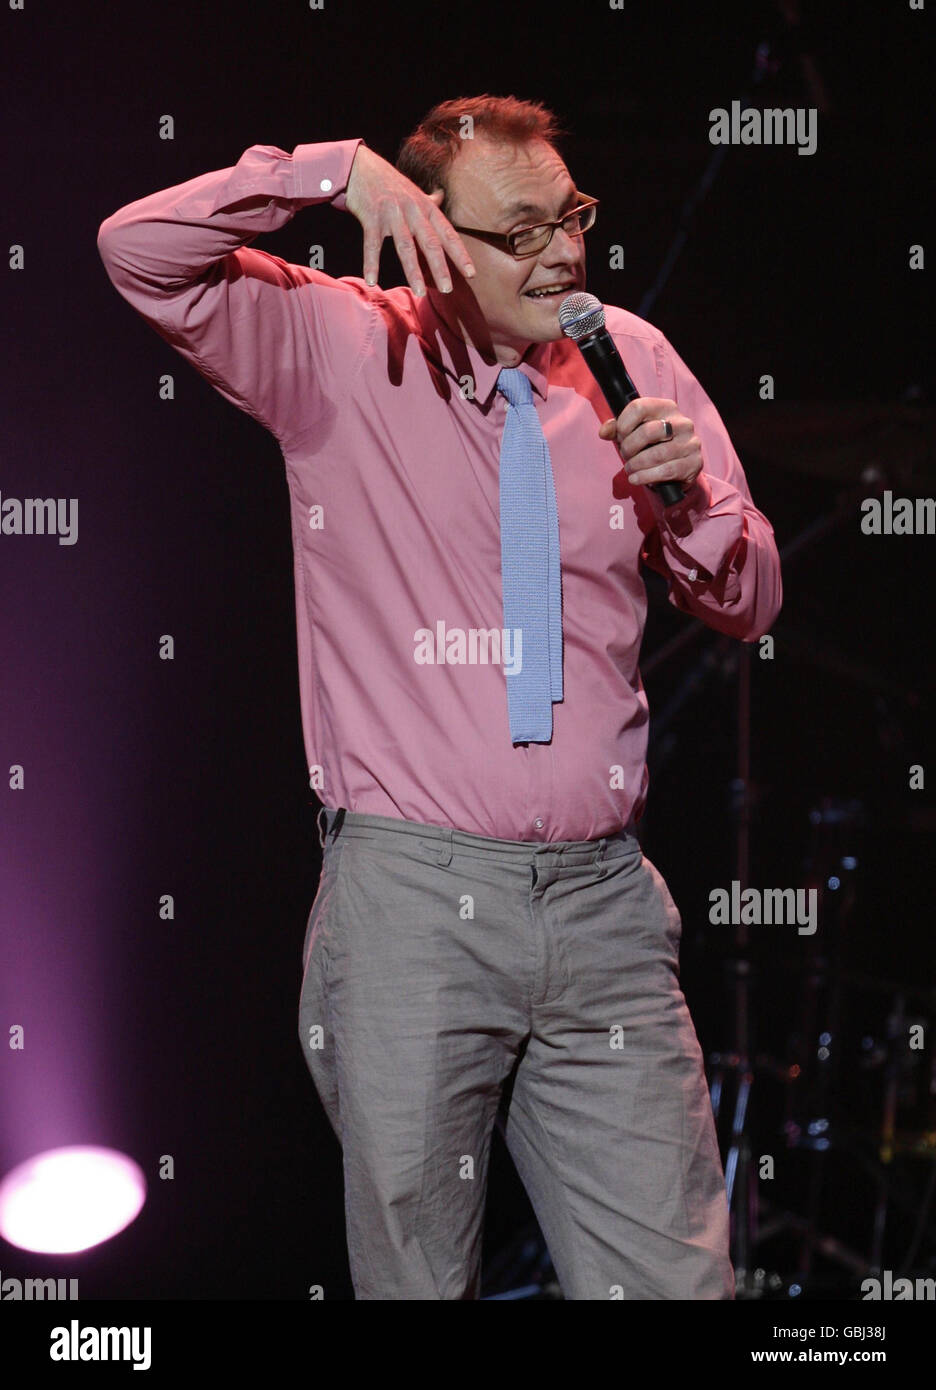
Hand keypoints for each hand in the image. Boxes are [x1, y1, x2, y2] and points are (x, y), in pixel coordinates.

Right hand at [344, 144, 475, 296]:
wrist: (361, 167)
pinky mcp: (371, 217)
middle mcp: (413, 211)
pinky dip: (371, 263)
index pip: (448, 234)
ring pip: (406, 246)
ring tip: (419, 291)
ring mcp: (392, 214)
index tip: (471, 274)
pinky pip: (372, 244)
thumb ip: (429, 199)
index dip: (460, 254)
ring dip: (413, 270)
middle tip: (447, 289)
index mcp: (426, 208)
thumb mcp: (414, 190)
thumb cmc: (389, 182)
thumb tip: (441, 196)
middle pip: (430, 242)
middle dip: (439, 267)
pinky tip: (371, 281)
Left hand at [598, 398, 702, 491]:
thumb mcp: (635, 433)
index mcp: (666, 407)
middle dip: (629, 447)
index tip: (620, 436)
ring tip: (630, 469)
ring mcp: (690, 442)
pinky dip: (646, 477)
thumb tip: (604, 432)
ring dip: (636, 465)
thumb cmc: (654, 446)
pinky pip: (666, 471)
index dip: (623, 424)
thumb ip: (618, 429)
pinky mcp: (694, 463)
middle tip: (625, 456)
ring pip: (656, 454)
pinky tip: (636, 479)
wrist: (678, 468)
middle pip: (647, 432)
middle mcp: (682, 422)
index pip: (639, 407)